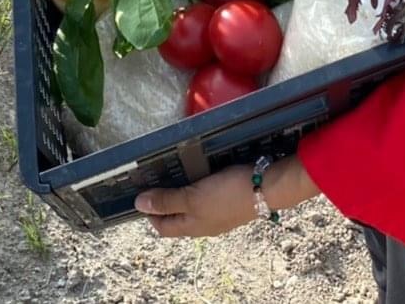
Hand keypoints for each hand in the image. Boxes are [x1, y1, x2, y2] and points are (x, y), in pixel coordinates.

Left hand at [136, 156, 319, 237]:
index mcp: (192, 227)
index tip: (143, 196)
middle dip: (165, 205)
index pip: (163, 228)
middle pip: (177, 220)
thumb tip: (138, 204)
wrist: (266, 189)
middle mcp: (204, 225)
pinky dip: (198, 191)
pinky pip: (207, 201)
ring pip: (192, 210)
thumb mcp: (193, 197)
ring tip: (176, 177)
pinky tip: (200, 177)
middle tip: (157, 182)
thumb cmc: (227, 194)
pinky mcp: (230, 204)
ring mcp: (218, 216)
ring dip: (182, 196)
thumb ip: (167, 200)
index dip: (150, 215)